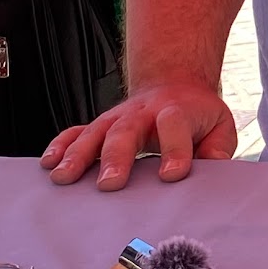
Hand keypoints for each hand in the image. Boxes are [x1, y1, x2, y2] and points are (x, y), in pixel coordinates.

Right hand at [44, 82, 238, 191]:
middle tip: (109, 184)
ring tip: (63, 177)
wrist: (174, 84)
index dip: (175, 150)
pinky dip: (60, 146)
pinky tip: (48, 163)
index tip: (171, 174)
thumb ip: (218, 148)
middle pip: (126, 131)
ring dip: (78, 155)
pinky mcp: (101, 126)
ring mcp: (118, 119)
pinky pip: (76, 133)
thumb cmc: (197, 115)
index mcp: (177, 112)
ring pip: (95, 133)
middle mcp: (143, 113)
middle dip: (116, 157)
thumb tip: (212, 170)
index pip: (174, 127)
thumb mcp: (219, 126)